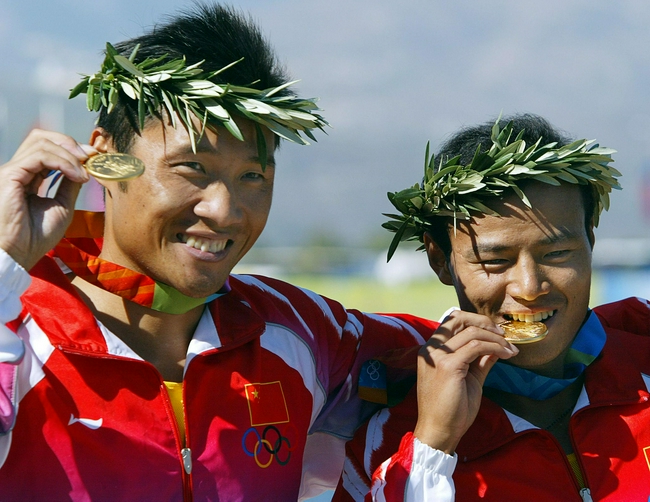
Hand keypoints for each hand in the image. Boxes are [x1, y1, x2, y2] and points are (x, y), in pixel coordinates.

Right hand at [0, 129, 92, 269]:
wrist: (19, 254)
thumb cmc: (36, 237)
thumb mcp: (62, 206)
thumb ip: (70, 185)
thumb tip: (85, 168)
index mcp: (29, 177)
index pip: (48, 149)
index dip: (72, 149)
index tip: (94, 157)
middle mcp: (19, 170)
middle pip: (41, 138)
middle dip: (70, 143)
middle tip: (90, 156)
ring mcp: (13, 171)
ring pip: (41, 142)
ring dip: (69, 154)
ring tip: (84, 171)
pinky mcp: (10, 175)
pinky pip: (39, 155)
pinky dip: (62, 161)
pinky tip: (76, 175)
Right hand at [413, 310, 517, 453]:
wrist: (440, 431)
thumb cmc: (451, 409)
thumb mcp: (469, 378)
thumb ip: (479, 360)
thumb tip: (495, 346)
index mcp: (432, 351)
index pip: (451, 321)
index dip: (475, 321)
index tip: (495, 332)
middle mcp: (432, 349)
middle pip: (457, 318)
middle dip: (483, 321)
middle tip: (503, 334)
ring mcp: (438, 356)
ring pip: (471, 331)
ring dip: (496, 338)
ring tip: (510, 349)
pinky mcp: (448, 365)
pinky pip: (477, 346)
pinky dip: (495, 347)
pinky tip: (506, 355)